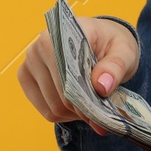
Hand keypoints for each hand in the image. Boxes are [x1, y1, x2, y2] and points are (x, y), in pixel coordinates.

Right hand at [17, 16, 140, 135]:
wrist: (101, 40)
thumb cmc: (110, 44)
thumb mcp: (124, 51)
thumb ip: (115, 67)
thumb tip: (101, 86)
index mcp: (59, 35)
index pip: (67, 78)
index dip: (86, 97)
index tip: (102, 106)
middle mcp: (38, 48)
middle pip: (59, 97)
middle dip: (83, 109)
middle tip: (102, 111)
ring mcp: (29, 64)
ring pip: (52, 108)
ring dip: (74, 114)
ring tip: (91, 104)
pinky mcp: (26, 79)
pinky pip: (45, 111)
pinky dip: (63, 115)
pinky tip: (77, 105)